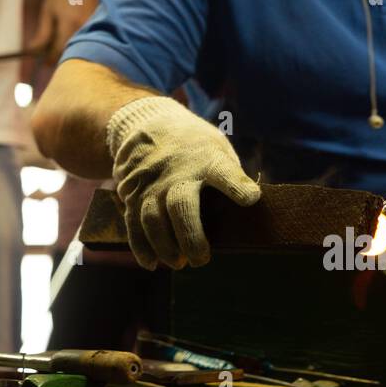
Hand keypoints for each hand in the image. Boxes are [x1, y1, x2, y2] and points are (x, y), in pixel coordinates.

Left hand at [32, 0, 97, 59]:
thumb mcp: (47, 13)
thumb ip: (42, 34)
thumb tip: (32, 51)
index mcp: (69, 23)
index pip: (59, 50)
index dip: (50, 59)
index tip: (43, 62)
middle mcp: (83, 28)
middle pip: (70, 52)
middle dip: (58, 57)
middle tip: (48, 56)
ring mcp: (92, 28)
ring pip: (78, 48)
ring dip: (67, 50)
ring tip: (58, 42)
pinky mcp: (97, 28)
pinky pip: (84, 42)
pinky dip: (75, 43)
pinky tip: (69, 36)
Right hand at [107, 96, 260, 269]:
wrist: (150, 122)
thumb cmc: (196, 147)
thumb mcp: (218, 150)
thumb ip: (230, 180)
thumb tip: (250, 214)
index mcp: (208, 160)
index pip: (224, 173)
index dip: (238, 186)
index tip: (251, 198)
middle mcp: (178, 172)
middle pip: (182, 205)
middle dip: (191, 236)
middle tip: (201, 260)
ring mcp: (153, 183)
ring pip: (153, 218)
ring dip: (165, 246)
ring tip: (179, 264)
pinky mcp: (134, 193)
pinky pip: (134, 222)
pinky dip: (141, 246)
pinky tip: (152, 263)